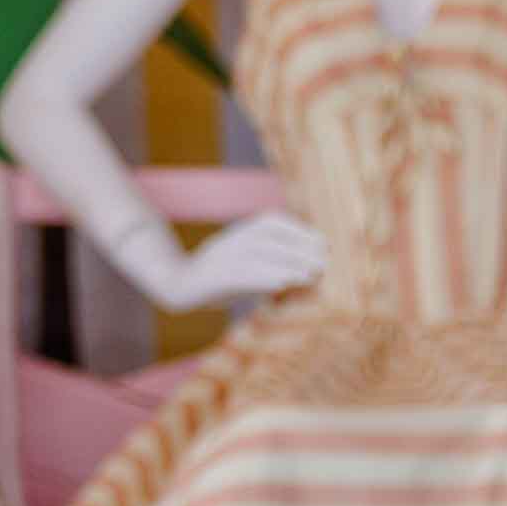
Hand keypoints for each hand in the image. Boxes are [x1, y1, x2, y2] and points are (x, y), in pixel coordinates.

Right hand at [154, 210, 327, 310]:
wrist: (181, 283)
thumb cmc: (224, 275)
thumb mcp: (249, 261)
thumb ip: (275, 260)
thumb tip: (310, 268)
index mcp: (243, 230)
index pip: (274, 222)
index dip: (300, 231)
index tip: (324, 243)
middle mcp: (234, 238)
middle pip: (272, 238)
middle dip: (301, 249)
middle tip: (325, 262)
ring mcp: (223, 255)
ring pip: (260, 254)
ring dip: (289, 262)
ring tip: (313, 273)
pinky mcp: (216, 276)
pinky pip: (243, 274)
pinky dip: (265, 276)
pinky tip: (285, 283)